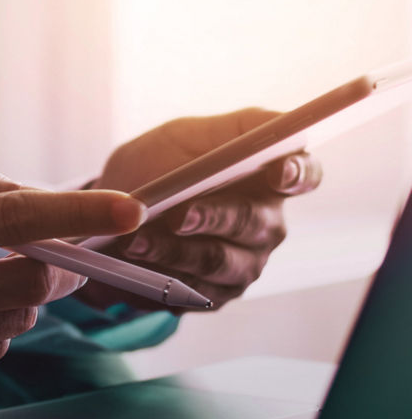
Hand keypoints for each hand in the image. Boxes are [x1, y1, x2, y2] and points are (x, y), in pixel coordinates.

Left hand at [78, 108, 322, 311]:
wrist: (115, 210)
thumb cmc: (161, 163)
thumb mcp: (185, 136)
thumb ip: (227, 130)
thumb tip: (272, 123)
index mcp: (269, 178)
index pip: (304, 175)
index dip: (298, 174)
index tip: (279, 171)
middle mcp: (266, 225)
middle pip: (253, 224)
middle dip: (214, 218)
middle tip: (177, 215)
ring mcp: (242, 265)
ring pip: (216, 263)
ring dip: (173, 253)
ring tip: (133, 242)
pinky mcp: (211, 295)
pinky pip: (189, 292)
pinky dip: (158, 278)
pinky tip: (131, 266)